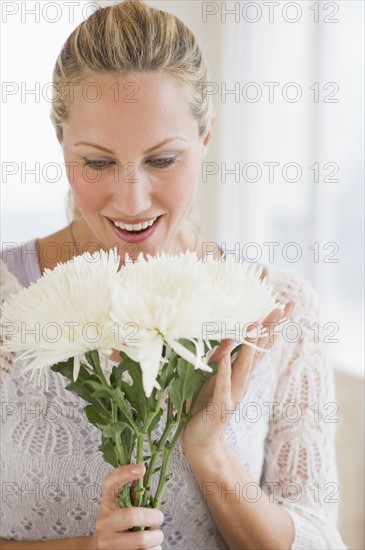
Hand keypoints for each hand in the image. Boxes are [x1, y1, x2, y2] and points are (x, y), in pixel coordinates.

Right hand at [89, 464, 163, 549]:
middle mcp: (104, 522)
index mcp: (106, 504)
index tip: (142, 468)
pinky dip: (153, 549)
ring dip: (156, 538)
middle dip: (154, 517)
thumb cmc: (115, 524)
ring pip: (141, 540)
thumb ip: (131, 491)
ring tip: (156, 536)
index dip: (125, 473)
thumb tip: (146, 471)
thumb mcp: (119, 506)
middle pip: (132, 515)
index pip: (110, 483)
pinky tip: (150, 547)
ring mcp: (107, 542)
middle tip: (159, 518)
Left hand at [180, 302, 294, 457]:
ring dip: (250, 345)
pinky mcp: (220, 406)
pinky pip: (222, 385)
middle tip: (283, 308)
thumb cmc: (205, 405)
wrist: (201, 440)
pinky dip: (223, 371)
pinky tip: (224, 357)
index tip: (283, 305)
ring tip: (255, 324)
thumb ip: (220, 358)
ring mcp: (233, 393)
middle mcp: (242, 380)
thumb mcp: (212, 376)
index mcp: (241, 372)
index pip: (259, 344)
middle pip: (260, 351)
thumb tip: (225, 338)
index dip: (271, 325)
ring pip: (244, 365)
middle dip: (271, 329)